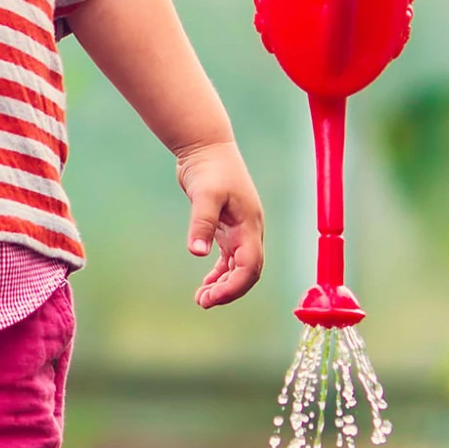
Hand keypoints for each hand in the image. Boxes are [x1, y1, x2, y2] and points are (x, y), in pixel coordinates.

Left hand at [176, 138, 263, 306]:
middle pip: (247, 271)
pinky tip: (206, 282)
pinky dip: (219, 272)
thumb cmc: (209, 167)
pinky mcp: (227, 226)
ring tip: (202, 298)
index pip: (250, 266)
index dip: (234, 287)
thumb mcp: (205, 194)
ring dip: (223, 284)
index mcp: (250, 225)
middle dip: (229, 290)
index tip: (212, 298)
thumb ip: (202, 223)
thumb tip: (198, 253)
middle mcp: (249, 230)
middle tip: (202, 301)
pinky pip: (229, 257)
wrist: (206, 146)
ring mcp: (240, 229)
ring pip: (238, 266)